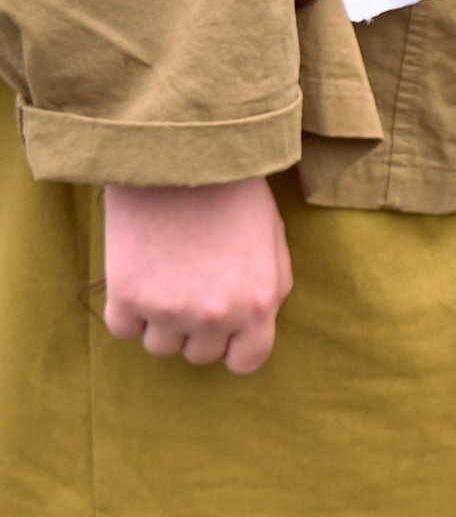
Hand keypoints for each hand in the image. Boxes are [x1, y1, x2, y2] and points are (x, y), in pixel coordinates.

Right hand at [100, 179, 293, 375]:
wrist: (181, 154)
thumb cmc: (233, 192)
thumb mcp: (273, 242)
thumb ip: (270, 289)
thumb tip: (254, 323)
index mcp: (259, 305)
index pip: (245, 362)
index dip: (232, 346)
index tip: (221, 326)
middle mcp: (215, 316)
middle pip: (198, 355)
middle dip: (195, 327)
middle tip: (189, 283)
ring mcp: (169, 310)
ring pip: (159, 346)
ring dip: (159, 319)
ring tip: (164, 273)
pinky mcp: (127, 295)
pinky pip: (122, 329)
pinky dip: (126, 309)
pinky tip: (137, 273)